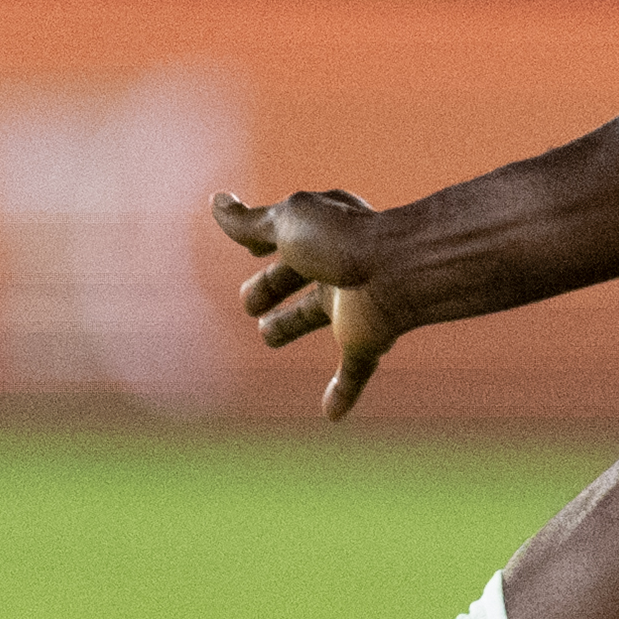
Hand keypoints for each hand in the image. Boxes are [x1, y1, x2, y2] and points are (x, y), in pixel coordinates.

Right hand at [214, 189, 416, 421]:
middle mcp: (337, 264)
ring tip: (267, 337)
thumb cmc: (341, 239)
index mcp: (320, 231)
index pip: (286, 236)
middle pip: (297, 278)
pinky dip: (343, 392)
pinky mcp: (367, 339)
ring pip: (316, 316)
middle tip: (249, 304)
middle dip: (272, 286)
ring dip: (292, 325)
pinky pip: (354, 371)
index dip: (265, 242)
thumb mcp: (286, 222)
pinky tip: (332, 415)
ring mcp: (353, 303)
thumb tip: (218, 203)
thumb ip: (250, 222)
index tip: (250, 251)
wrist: (400, 271)